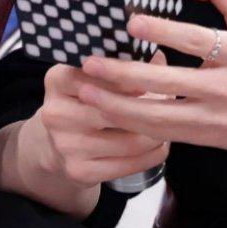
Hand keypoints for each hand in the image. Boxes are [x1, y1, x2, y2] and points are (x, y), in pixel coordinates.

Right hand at [24, 53, 171, 189]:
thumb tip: (158, 56)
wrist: (59, 145)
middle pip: (116, 110)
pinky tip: (160, 146)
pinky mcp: (78, 171)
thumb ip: (126, 61)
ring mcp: (65, 145)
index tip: (150, 80)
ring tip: (168, 125)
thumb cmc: (89, 101)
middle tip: (171, 104)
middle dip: (150, 108)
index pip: (98, 74)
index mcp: (58, 79)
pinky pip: (129, 165)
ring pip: (129, 141)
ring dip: (157, 134)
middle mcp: (55, 112)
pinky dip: (152, 155)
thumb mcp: (97, 76)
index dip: (129, 79)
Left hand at [74, 0, 226, 156]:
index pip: (197, 40)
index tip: (131, 21)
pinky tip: (113, 114)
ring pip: (161, 118)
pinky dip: (137, 125)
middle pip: (170, 84)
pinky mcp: (211, 139)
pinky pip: (167, 134)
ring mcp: (219, 119)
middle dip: (124, 75)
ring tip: (88, 94)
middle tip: (89, 64)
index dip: (163, 30)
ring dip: (120, 107)